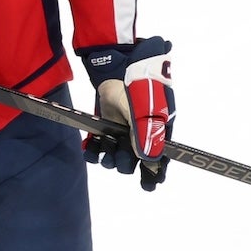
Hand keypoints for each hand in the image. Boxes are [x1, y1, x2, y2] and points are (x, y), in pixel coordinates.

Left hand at [80, 37, 174, 190]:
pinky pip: (99, 149)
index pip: (159, 159)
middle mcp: (141, 135)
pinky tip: (90, 149)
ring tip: (105, 151)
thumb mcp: (146, 109)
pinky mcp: (105, 129)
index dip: (154, 173)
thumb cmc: (139, 85)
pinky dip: (93, 152)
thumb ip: (147, 134)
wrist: (118, 66)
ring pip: (116, 159)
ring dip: (110, 159)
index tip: (148, 183)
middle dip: (126, 163)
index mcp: (159, 131)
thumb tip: (149, 160)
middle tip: (120, 153)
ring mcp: (122, 133)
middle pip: (135, 163)